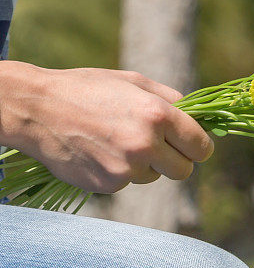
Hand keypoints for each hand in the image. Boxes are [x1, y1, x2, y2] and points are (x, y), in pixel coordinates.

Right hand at [0, 61, 213, 192]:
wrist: (39, 110)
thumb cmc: (88, 90)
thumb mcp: (132, 82)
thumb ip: (170, 100)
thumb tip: (198, 119)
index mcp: (157, 115)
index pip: (200, 147)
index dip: (199, 148)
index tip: (194, 147)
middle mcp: (145, 145)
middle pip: (184, 171)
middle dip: (177, 162)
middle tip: (160, 148)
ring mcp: (127, 169)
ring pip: (154, 177)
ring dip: (144, 164)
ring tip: (116, 140)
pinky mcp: (111, 185)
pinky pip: (129, 182)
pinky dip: (121, 170)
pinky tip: (100, 151)